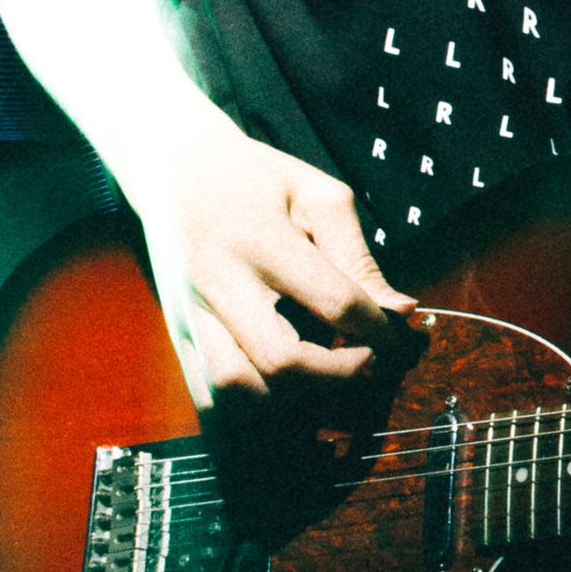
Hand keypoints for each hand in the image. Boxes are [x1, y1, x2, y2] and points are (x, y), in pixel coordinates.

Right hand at [133, 87, 412, 406]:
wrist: (171, 167)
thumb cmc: (255, 178)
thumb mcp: (317, 195)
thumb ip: (358, 256)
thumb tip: (399, 310)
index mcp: (261, 239)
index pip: (333, 302)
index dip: (378, 329)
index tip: (396, 333)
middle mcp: (220, 281)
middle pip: (281, 360)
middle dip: (338, 374)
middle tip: (366, 359)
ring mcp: (192, 312)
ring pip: (237, 388)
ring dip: (290, 396)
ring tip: (321, 371)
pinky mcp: (178, 331)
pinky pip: (207, 392)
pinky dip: (249, 403)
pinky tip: (280, 385)